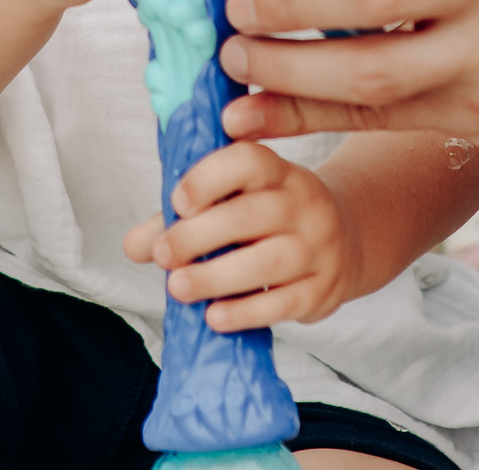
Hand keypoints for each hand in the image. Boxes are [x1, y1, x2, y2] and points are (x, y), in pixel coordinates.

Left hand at [123, 142, 358, 330]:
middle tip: (164, 254)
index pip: (248, 161)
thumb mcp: (235, 203)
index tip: (177, 201)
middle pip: (249, 216)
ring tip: (178, 288)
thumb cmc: (269, 219)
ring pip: (265, 263)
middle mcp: (304, 203)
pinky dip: (244, 313)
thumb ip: (181, 218)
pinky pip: (281, 304)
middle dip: (198, 236)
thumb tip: (133, 246)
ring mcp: (318, 248)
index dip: (208, 178)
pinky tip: (214, 317)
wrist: (345, 244)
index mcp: (278, 171)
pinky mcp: (322, 290)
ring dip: (215, 277)